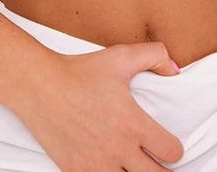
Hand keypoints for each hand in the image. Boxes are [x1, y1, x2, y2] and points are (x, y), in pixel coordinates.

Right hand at [15, 40, 184, 170]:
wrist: (40, 85)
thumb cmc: (80, 71)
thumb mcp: (120, 56)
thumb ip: (154, 56)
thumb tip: (176, 71)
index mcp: (133, 124)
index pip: (172, 153)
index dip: (175, 149)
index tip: (169, 146)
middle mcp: (118, 149)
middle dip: (161, 171)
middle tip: (158, 163)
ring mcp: (97, 165)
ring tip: (135, 168)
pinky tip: (111, 169)